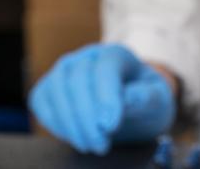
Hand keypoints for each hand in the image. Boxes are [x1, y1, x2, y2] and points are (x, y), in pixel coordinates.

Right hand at [29, 43, 175, 154]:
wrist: (132, 103)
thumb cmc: (145, 97)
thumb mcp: (157, 96)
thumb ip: (146, 96)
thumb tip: (127, 99)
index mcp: (117, 54)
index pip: (106, 70)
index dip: (107, 98)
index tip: (111, 126)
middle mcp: (88, 56)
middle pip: (78, 80)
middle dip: (87, 117)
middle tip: (101, 144)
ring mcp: (66, 70)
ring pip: (56, 90)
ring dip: (70, 123)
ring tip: (90, 144)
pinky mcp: (50, 86)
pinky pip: (42, 101)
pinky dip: (55, 122)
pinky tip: (74, 136)